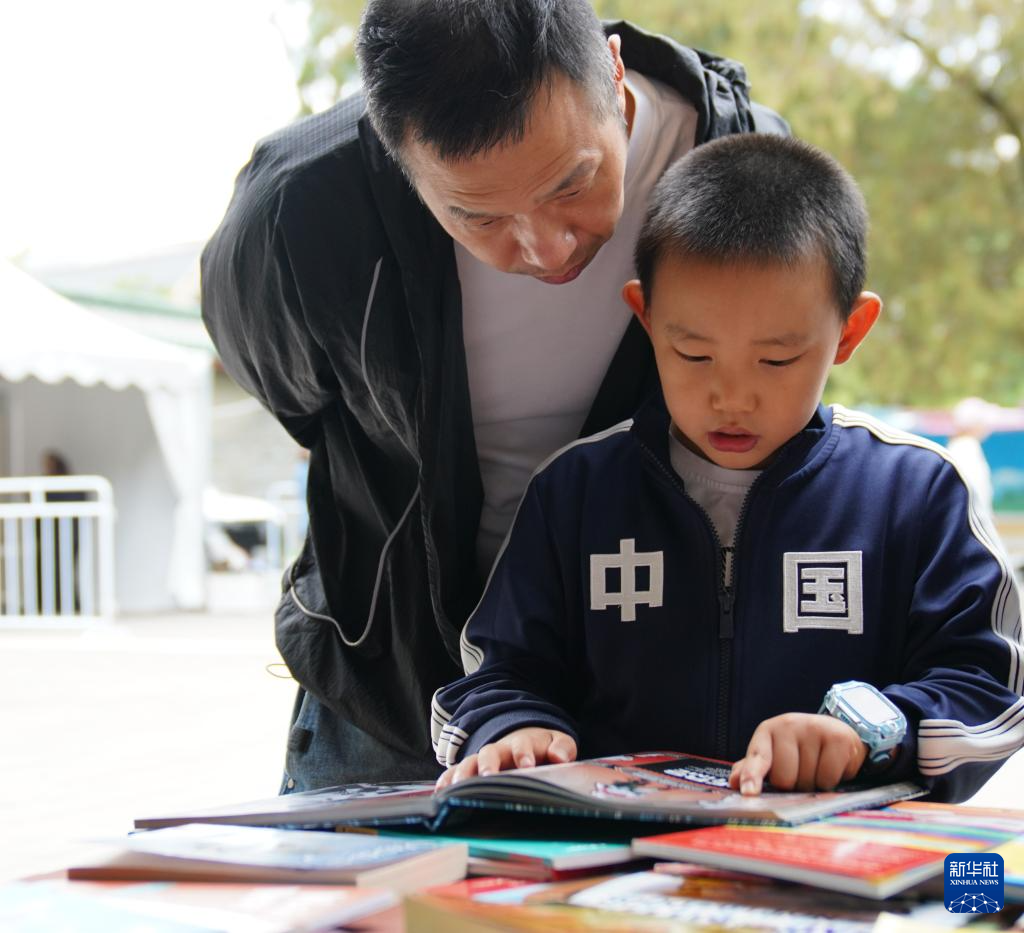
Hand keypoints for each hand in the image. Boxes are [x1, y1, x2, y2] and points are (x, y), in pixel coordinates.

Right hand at [435, 728, 576, 788]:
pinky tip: (441, 792)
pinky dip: (447, 780)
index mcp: (523, 743)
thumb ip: (562, 748)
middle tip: (489, 777)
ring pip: (470, 763)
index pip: (522, 745)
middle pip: (490, 752)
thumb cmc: (543, 747)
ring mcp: (484, 759)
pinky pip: (456, 772)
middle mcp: (500, 750)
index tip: (527, 765)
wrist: (526, 742)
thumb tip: (560, 757)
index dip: (524, 754)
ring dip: (464, 774)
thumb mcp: (558, 743)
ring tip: (459, 788)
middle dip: (489, 764)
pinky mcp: (473, 769)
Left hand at [729, 713, 866, 795]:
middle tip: (801, 771)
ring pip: (807, 781)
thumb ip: (753, 767)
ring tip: (817, 767)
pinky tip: (831, 767)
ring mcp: (813, 728)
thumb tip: (734, 782)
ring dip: (812, 784)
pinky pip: (828, 778)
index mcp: (768, 730)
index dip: (752, 776)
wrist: (837, 734)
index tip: (749, 793)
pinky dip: (830, 782)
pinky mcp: (837, 738)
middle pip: (784, 778)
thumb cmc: (799, 749)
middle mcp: (789, 724)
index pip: (758, 757)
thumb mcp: (774, 753)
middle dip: (793, 784)